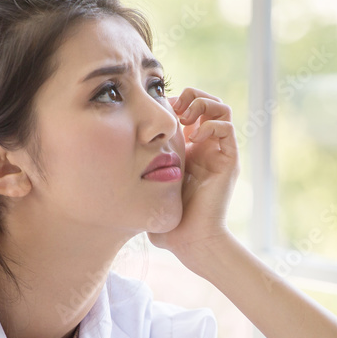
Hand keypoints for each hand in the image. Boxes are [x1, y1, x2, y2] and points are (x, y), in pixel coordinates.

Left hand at [148, 87, 239, 265]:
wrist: (190, 241)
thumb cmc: (167, 222)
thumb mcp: (147, 188)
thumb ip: (135, 175)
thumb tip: (108, 166)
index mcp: (188, 150)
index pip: (188, 110)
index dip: (175, 102)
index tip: (156, 109)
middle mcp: (206, 148)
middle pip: (207, 103)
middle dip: (191, 97)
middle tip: (174, 107)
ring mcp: (219, 153)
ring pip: (221, 108)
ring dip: (203, 104)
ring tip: (186, 116)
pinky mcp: (229, 160)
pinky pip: (226, 127)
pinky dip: (211, 123)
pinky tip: (194, 136)